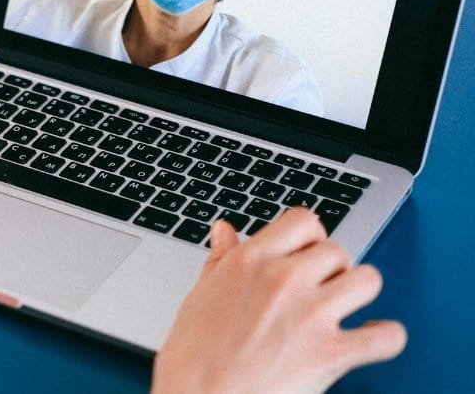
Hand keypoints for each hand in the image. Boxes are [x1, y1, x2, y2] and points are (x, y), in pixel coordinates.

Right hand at [153, 208, 405, 393]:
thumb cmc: (192, 358)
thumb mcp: (199, 296)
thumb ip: (221, 259)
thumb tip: (224, 230)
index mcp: (250, 261)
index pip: (303, 221)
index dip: (309, 238)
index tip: (305, 254)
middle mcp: (284, 279)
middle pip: (337, 251)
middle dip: (332, 270)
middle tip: (318, 291)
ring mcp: (311, 315)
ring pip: (368, 280)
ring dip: (359, 294)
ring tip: (345, 308)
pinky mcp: (332, 354)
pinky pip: (387, 336)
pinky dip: (386, 337)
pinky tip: (371, 338)